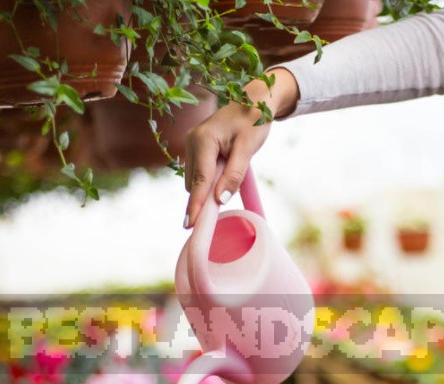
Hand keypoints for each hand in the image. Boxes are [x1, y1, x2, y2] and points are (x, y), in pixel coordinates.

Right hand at [182, 68, 299, 227]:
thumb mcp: (248, 148)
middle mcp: (192, 141)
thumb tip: (221, 199)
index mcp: (203, 140)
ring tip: (227, 183)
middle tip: (209, 220)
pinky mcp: (196, 147)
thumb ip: (234, 174)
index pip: (200, 180)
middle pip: (195, 183)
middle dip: (202, 200)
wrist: (253, 99)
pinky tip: (222, 178)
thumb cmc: (253, 120)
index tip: (190, 225)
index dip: (197, 205)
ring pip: (196, 179)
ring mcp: (192, 144)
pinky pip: (199, 172)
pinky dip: (208, 181)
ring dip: (207, 190)